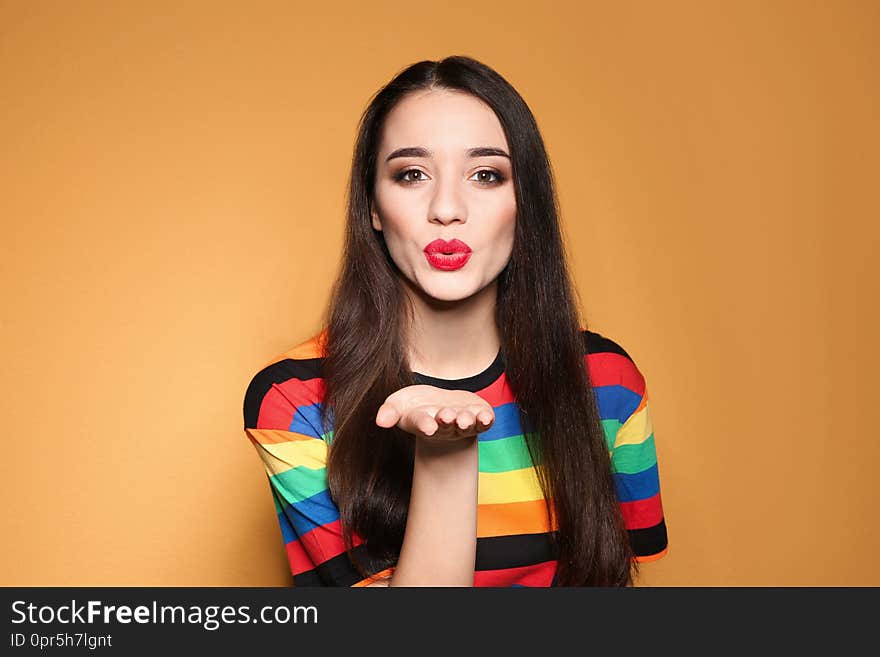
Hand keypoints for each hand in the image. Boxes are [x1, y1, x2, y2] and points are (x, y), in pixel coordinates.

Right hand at [375, 384, 494, 440]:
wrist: (439, 407)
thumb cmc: (415, 405)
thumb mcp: (398, 404)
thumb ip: (389, 412)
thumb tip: (380, 421)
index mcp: (424, 422)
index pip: (423, 423)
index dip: (425, 424)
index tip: (428, 426)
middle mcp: (444, 426)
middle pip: (446, 425)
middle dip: (447, 420)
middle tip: (446, 415)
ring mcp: (462, 423)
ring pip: (466, 424)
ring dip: (466, 421)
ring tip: (464, 418)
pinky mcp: (479, 418)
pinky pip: (484, 422)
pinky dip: (486, 420)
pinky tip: (486, 416)